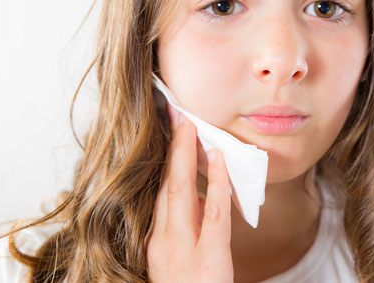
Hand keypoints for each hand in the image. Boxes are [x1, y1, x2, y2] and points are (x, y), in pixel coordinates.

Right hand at [145, 106, 233, 282]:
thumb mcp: (178, 259)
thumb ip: (186, 227)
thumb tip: (201, 194)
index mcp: (156, 241)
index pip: (159, 191)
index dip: (165, 158)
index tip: (171, 130)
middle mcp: (162, 241)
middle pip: (164, 184)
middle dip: (170, 147)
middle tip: (177, 113)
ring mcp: (183, 249)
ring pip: (181, 192)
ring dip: (185, 155)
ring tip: (190, 125)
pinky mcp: (209, 257)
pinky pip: (214, 213)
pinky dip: (216, 183)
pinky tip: (218, 160)